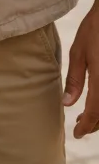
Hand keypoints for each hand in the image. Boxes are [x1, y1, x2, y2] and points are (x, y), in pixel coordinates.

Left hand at [64, 4, 98, 136]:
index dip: (86, 126)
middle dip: (95, 124)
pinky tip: (97, 102)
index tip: (76, 133)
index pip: (96, 113)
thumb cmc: (95, 29)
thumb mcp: (79, 52)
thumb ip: (75, 80)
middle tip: (80, 126)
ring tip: (88, 116)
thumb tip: (67, 104)